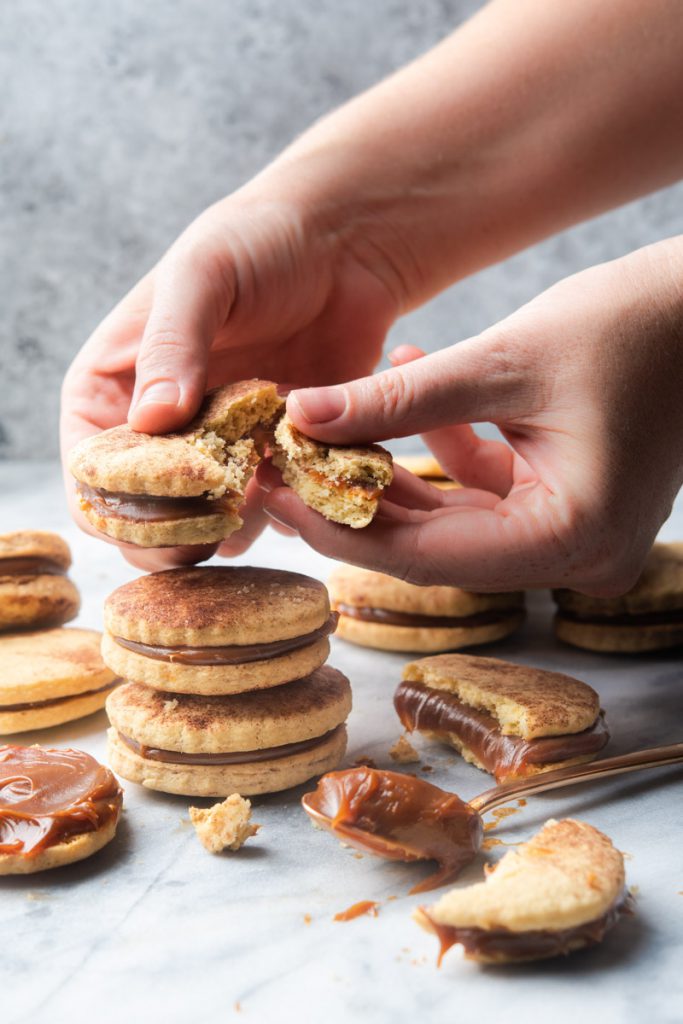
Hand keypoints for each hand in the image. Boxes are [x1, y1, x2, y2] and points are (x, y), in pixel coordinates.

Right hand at [60, 179, 401, 568]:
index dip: (112, 503)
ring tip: (247, 525)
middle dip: (166, 532)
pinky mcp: (271, 453)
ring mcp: (218, 443)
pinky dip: (274, 517)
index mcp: (116, 382)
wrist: (343, 243)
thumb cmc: (259, 242)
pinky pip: (264, 505)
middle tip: (206, 538)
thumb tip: (150, 421)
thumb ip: (171, 345)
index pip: (90, 465)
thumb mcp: (203, 274)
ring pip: (202, 517)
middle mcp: (160, 422)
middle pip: (141, 507)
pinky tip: (291, 507)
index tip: (156, 514)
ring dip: (220, 533)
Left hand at [260, 239, 682, 592]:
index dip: (339, 527)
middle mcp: (573, 558)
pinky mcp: (565, 506)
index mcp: (568, 539)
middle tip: (284, 464)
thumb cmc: (634, 326)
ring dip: (390, 471)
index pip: (422, 555)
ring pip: (451, 519)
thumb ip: (399, 399)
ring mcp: (571, 537)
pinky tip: (408, 386)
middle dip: (354, 500)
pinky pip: (482, 492)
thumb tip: (304, 415)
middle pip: (432, 545)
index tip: (275, 493)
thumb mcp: (504, 361)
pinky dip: (441, 448)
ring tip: (329, 423)